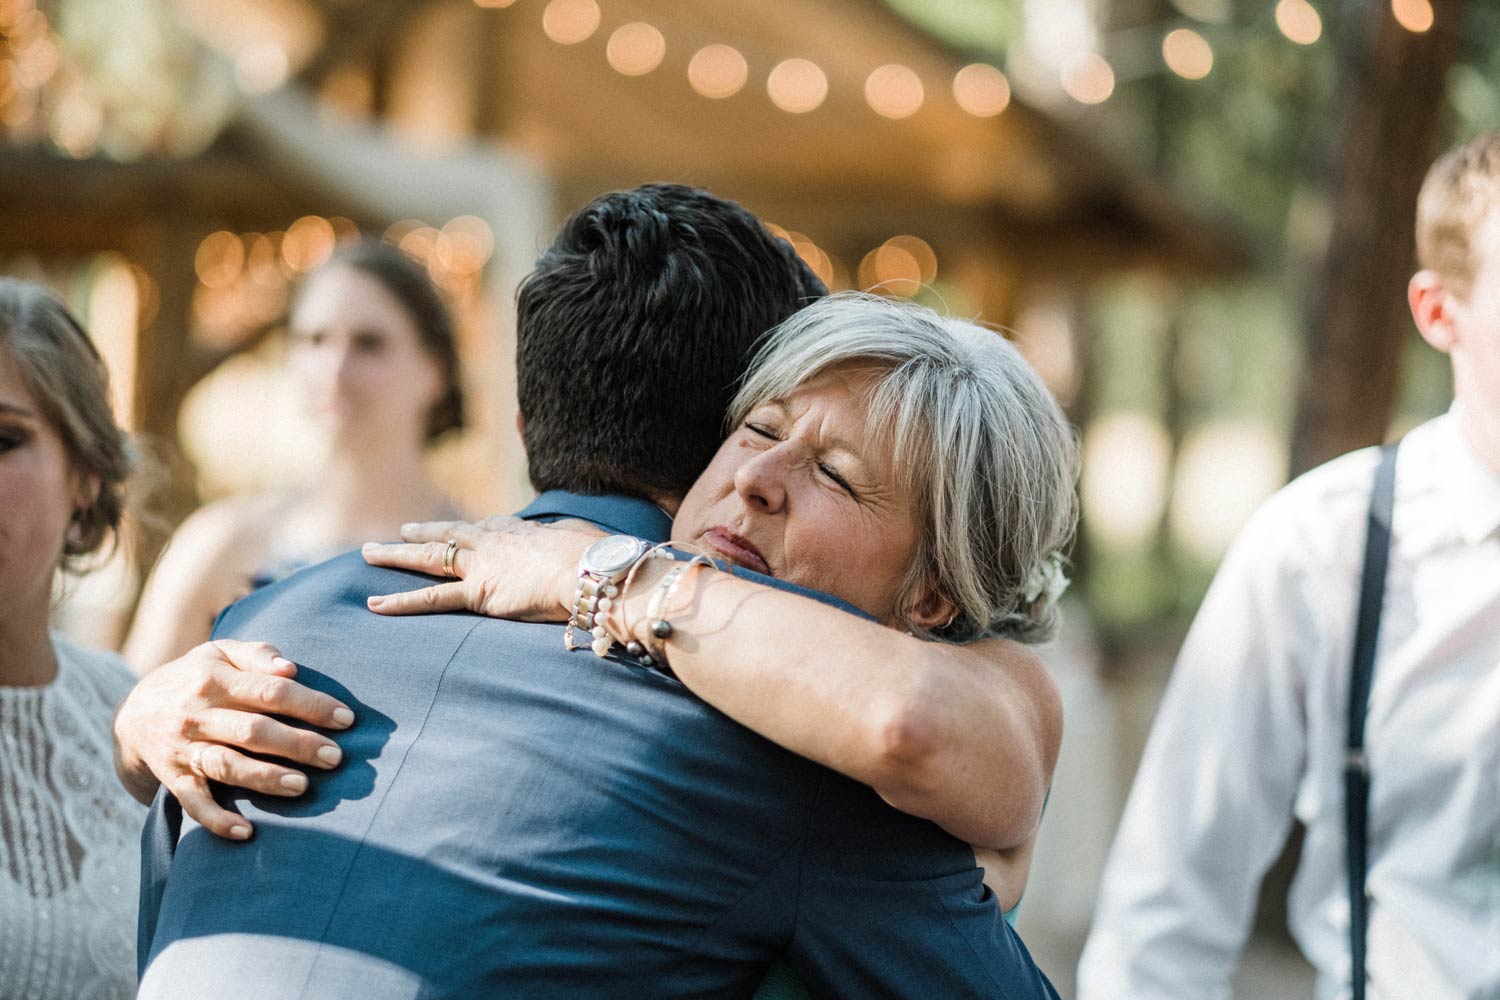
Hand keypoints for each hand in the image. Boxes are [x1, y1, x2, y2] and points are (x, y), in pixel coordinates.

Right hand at [112, 639, 353, 839]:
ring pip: (227, 765)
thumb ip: (258, 655)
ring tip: (302, 786)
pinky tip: (246, 832)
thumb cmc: (196, 678)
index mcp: (216, 679)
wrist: (134, 713)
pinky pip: (193, 802)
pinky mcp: (173, 778)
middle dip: (298, 744)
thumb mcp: (220, 653)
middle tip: (335, 757)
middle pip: (254, 730)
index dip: (311, 705)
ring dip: (265, 778)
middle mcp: (199, 714)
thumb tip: (290, 669)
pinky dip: (216, 820)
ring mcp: (185, 749)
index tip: (346, 719)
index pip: (272, 691)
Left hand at [361, 516, 602, 620]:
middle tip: (395, 533)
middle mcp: (492, 542)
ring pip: (427, 559)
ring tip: (367, 554)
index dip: (465, 531)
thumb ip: (568, 539)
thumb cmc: (595, 556)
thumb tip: (578, 543)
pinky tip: (374, 604)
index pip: (484, 528)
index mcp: (518, 530)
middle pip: (446, 536)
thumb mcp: (580, 536)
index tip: (451, 530)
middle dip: (419, 534)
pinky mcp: (477, 594)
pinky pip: (431, 600)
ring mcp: (480, 566)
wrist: (588, 570)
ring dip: (395, 556)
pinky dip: (400, 602)